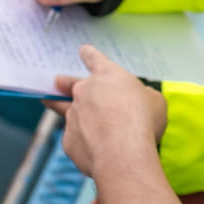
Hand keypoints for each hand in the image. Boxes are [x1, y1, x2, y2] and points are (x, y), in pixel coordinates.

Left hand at [45, 45, 166, 177]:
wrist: (122, 153)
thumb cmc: (142, 121)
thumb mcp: (154, 101)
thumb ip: (144, 96)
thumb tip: (141, 101)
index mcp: (106, 75)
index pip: (94, 58)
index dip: (89, 54)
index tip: (84, 51)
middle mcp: (84, 92)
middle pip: (68, 83)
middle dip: (63, 82)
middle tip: (57, 81)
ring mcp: (73, 116)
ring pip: (63, 109)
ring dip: (60, 106)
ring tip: (48, 102)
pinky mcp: (69, 140)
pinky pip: (74, 139)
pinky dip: (81, 142)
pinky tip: (94, 151)